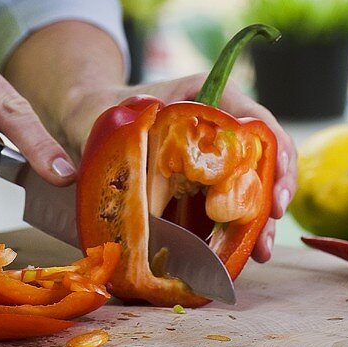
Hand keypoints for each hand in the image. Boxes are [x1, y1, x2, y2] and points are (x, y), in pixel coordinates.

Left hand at [63, 74, 297, 262]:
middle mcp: (218, 121)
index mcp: (205, 95)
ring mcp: (215, 150)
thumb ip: (98, 137)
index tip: (273, 190)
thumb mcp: (101, 116)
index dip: (274, 153)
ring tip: (261, 251)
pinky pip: (235, 196)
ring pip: (255, 179)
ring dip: (262, 216)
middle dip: (276, 190)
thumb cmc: (100, 108)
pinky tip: (245, 249)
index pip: (255, 119)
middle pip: (265, 152)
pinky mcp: (207, 176)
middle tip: (272, 226)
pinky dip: (243, 222)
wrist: (91, 117)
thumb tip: (71, 177)